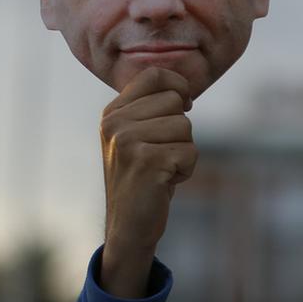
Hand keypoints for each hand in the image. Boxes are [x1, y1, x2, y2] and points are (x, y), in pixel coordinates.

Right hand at [98, 67, 195, 297]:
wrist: (129, 226)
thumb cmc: (142, 179)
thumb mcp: (137, 137)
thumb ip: (151, 109)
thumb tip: (184, 85)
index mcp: (112, 113)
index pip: (154, 75)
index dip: (179, 85)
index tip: (185, 105)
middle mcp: (115, 123)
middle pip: (175, 101)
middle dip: (181, 129)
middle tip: (162, 154)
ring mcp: (127, 141)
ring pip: (185, 127)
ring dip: (184, 152)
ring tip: (162, 170)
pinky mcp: (146, 161)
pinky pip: (190, 151)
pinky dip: (186, 169)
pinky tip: (165, 182)